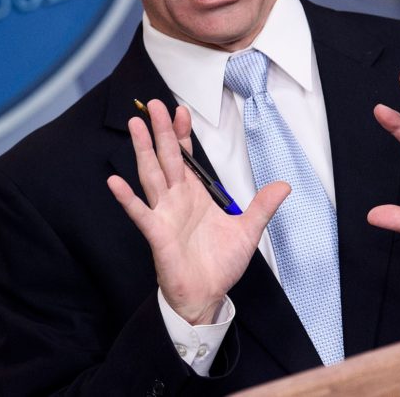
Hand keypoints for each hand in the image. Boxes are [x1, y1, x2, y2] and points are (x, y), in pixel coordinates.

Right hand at [108, 99, 289, 324]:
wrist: (207, 296)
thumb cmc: (219, 265)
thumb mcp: (248, 231)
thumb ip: (263, 207)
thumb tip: (284, 186)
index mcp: (195, 195)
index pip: (186, 157)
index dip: (182, 133)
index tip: (179, 110)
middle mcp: (176, 199)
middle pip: (166, 157)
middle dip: (161, 130)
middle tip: (153, 103)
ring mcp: (164, 214)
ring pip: (151, 175)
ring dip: (142, 150)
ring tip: (134, 125)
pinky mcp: (157, 234)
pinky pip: (139, 213)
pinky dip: (127, 198)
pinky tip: (115, 182)